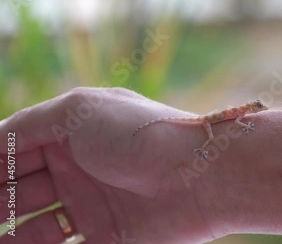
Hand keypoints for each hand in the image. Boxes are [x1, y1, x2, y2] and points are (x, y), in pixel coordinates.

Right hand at [0, 87, 217, 243]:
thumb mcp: (78, 112)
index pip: (12, 150)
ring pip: (35, 226)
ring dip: (11, 234)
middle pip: (18, 189)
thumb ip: (28, 124)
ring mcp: (92, 205)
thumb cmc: (140, 134)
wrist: (201, 174)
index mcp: (70, 134)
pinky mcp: (108, 236)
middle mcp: (78, 169)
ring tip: (0, 237)